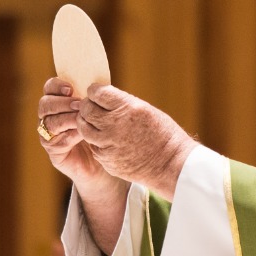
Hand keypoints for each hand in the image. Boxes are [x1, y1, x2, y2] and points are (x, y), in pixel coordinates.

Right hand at [37, 77, 123, 196]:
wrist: (107, 158)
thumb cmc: (104, 130)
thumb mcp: (99, 110)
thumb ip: (93, 98)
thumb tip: (97, 84)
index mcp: (59, 101)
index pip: (50, 88)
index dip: (57, 85)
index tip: (71, 89)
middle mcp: (49, 117)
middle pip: (45, 104)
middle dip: (61, 103)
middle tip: (79, 105)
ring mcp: (48, 134)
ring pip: (49, 122)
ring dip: (66, 119)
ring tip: (81, 119)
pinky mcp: (53, 150)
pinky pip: (55, 140)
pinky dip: (69, 135)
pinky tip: (81, 134)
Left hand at [77, 84, 196, 199]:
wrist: (171, 164)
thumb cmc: (162, 134)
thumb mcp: (145, 110)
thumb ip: (122, 104)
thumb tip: (102, 97)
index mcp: (127, 108)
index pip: (97, 93)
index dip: (94, 91)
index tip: (96, 93)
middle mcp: (115, 125)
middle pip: (87, 109)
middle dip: (87, 106)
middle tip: (91, 107)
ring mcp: (109, 144)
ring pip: (84, 128)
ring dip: (86, 123)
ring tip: (93, 122)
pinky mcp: (106, 159)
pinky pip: (93, 146)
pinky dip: (94, 140)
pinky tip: (103, 139)